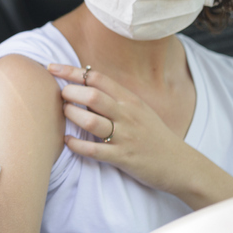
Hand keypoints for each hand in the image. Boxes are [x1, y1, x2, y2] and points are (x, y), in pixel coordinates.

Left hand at [46, 63, 232, 209]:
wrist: (180, 164)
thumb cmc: (154, 135)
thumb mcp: (139, 110)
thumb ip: (115, 97)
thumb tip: (85, 85)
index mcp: (129, 99)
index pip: (96, 78)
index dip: (71, 71)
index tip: (51, 68)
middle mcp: (127, 114)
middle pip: (92, 96)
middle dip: (69, 93)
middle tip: (59, 95)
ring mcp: (125, 136)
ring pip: (91, 121)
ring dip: (72, 116)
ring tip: (64, 114)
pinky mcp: (123, 158)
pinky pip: (94, 151)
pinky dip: (77, 145)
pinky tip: (67, 141)